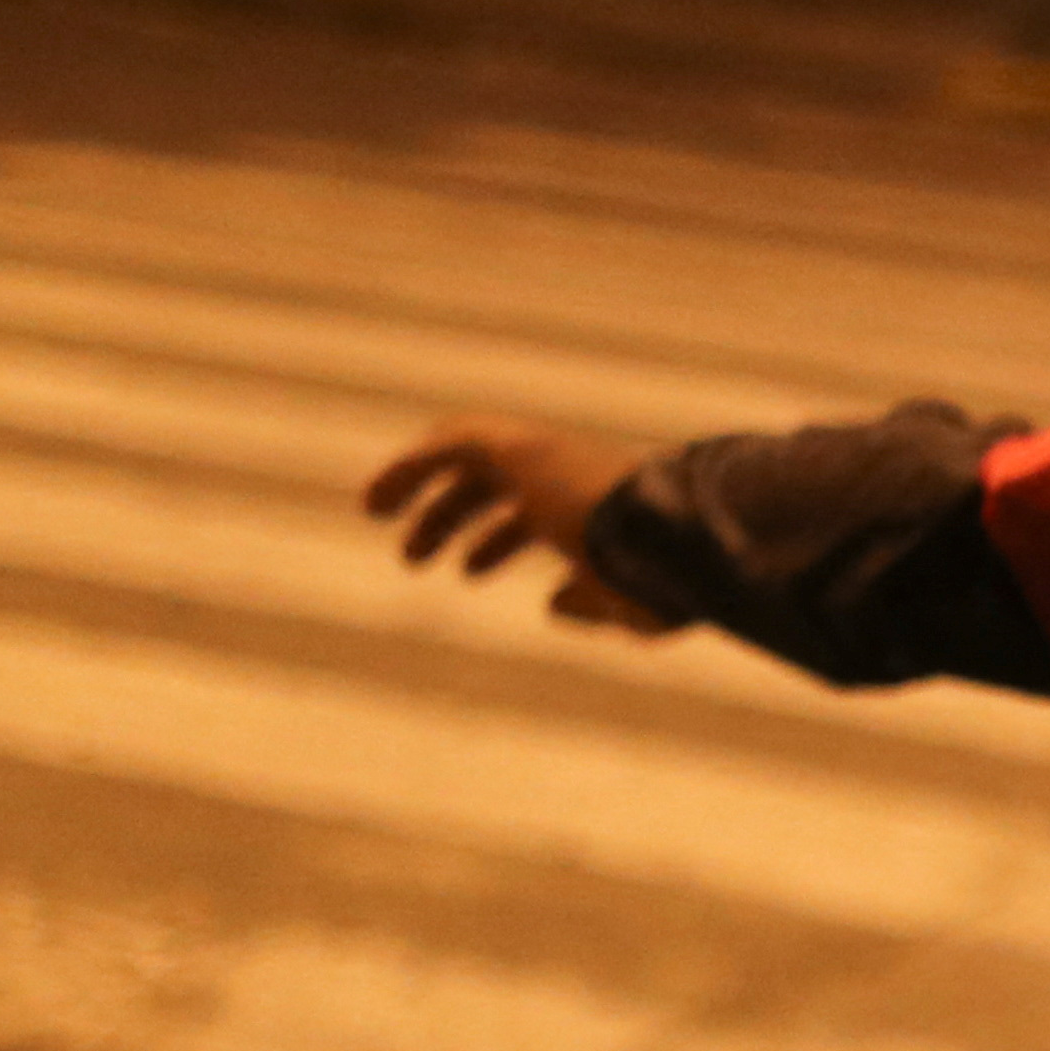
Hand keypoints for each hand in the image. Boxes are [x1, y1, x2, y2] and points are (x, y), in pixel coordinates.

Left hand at [360, 419, 674, 634]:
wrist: (672, 540)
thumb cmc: (663, 582)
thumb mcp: (628, 604)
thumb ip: (591, 603)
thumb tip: (554, 602)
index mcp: (594, 508)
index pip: (535, 512)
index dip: (498, 539)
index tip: (470, 570)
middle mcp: (568, 474)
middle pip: (496, 483)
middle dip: (452, 516)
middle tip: (415, 556)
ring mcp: (546, 458)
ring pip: (469, 459)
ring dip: (424, 489)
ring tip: (377, 514)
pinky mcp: (520, 448)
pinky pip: (450, 446)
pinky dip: (409, 467)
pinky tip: (378, 499)